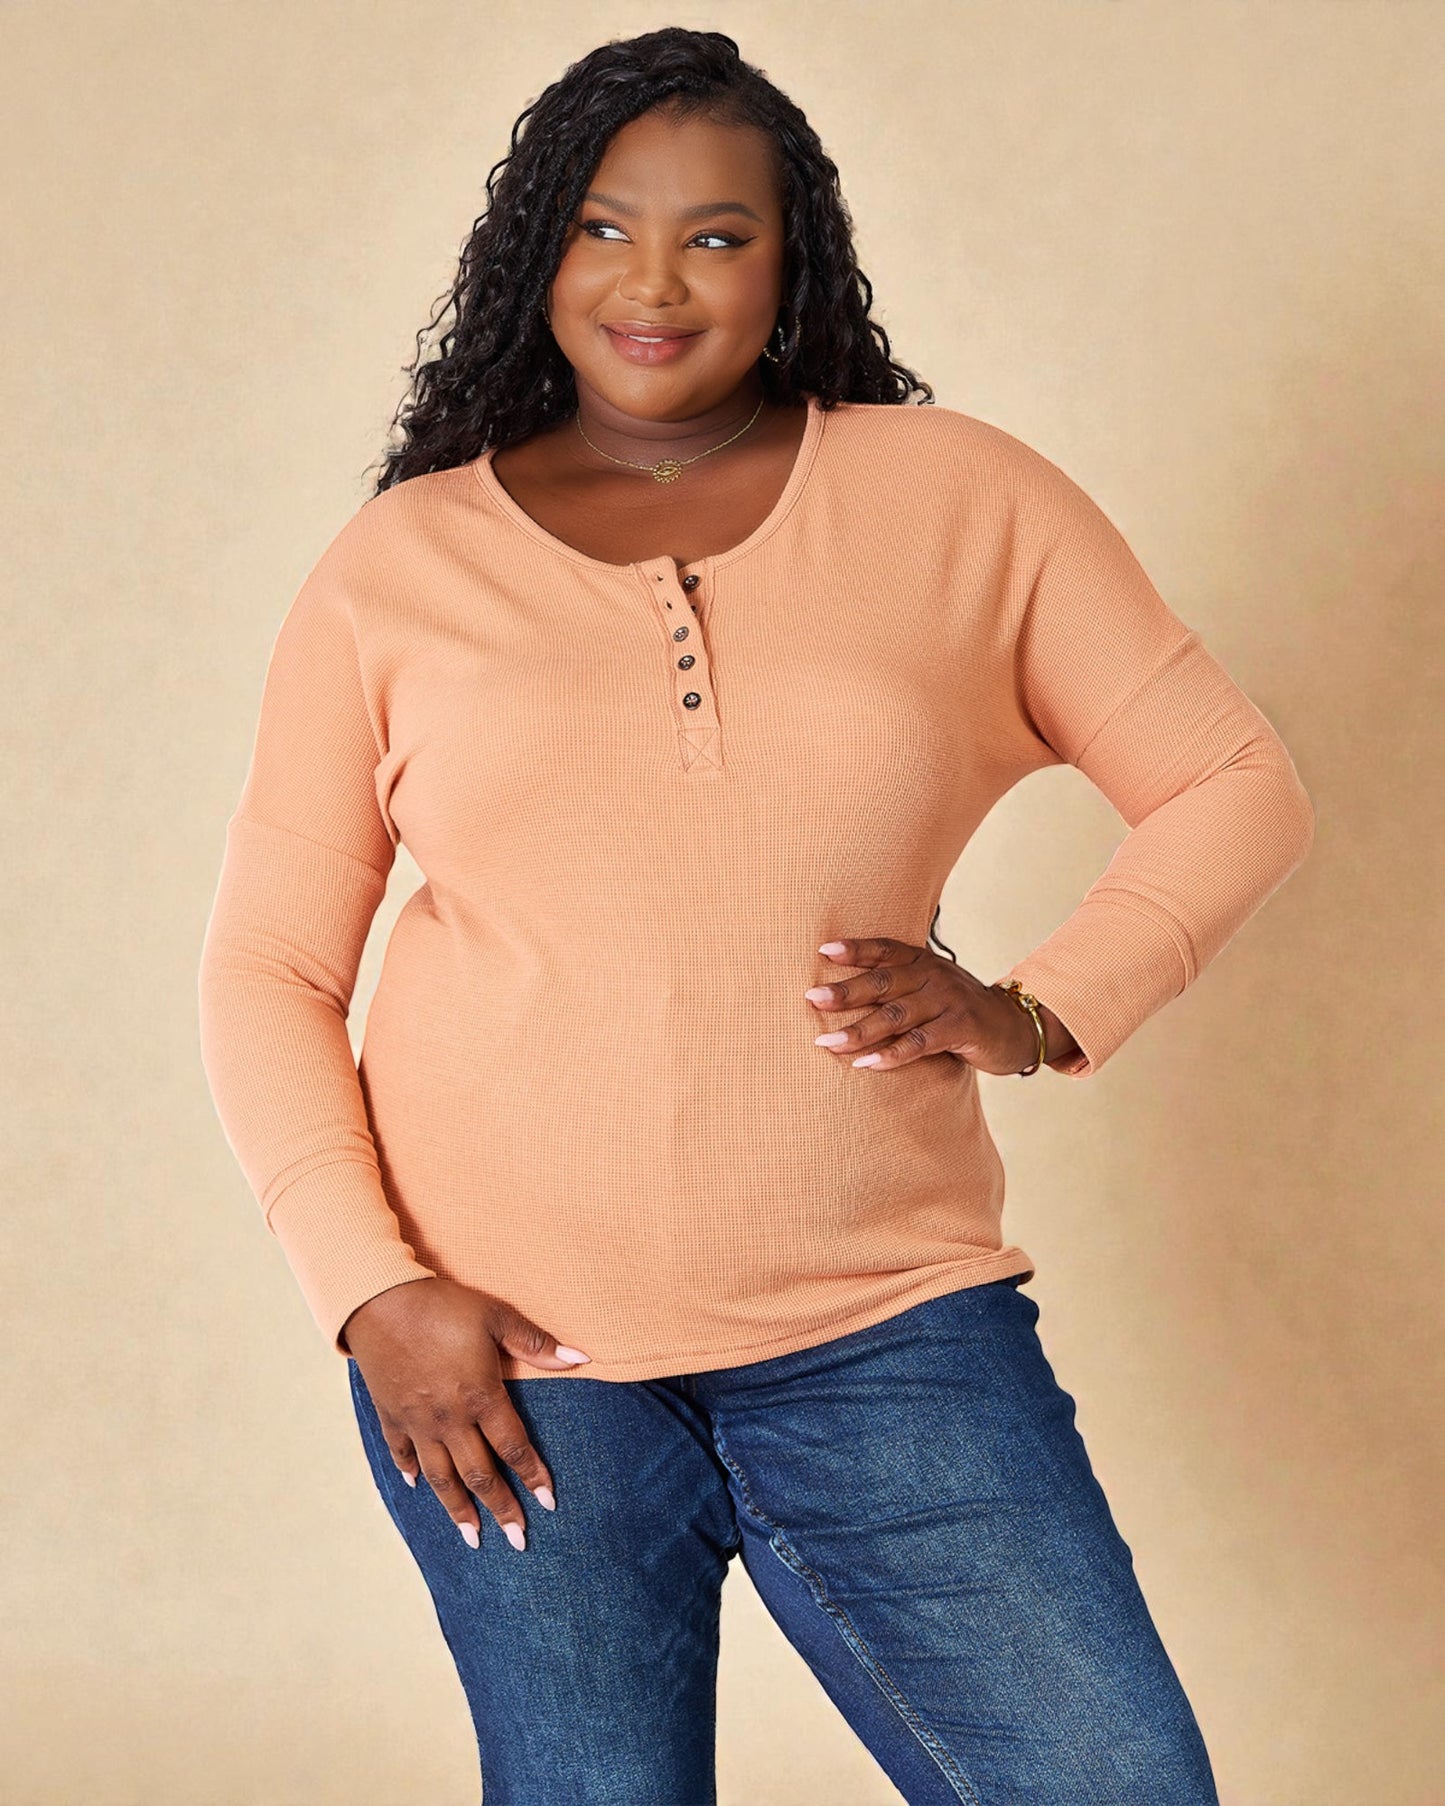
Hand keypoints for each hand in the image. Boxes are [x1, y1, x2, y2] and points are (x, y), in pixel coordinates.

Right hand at [341, 1276, 590, 1552]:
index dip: (533, 1476)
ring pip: (441, 1476)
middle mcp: (450, 1419)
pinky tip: (417, 1487)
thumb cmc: (443, 1306)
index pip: (515, 1448)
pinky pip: (401, 1452)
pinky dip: (410, 1472)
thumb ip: (537, 1344)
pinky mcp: (390, 1414)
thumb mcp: (496, 1317)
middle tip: (518, 1541)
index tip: (548, 1505)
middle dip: (501, 1509)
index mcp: (481, 1397)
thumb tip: (581, 1359)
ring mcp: (417, 1421)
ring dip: (458, 1509)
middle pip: (480, 1474)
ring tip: (472, 1538)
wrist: (380, 1300)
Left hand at [805, 936, 1073, 1075]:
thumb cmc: (959, 1009)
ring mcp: (948, 1001)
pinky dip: (892, 1054)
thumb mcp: (930, 988)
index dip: (855, 949)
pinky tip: (866, 1064)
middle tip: (813, 999)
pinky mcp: (961, 1028)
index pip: (884, 950)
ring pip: (895, 1015)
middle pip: (883, 982)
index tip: (823, 951)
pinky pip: (919, 1042)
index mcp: (922, 961)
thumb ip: (898, 986)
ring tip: (828, 1043)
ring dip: (860, 1031)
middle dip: (846, 992)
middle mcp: (933, 976)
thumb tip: (843, 994)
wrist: (1014, 1026)